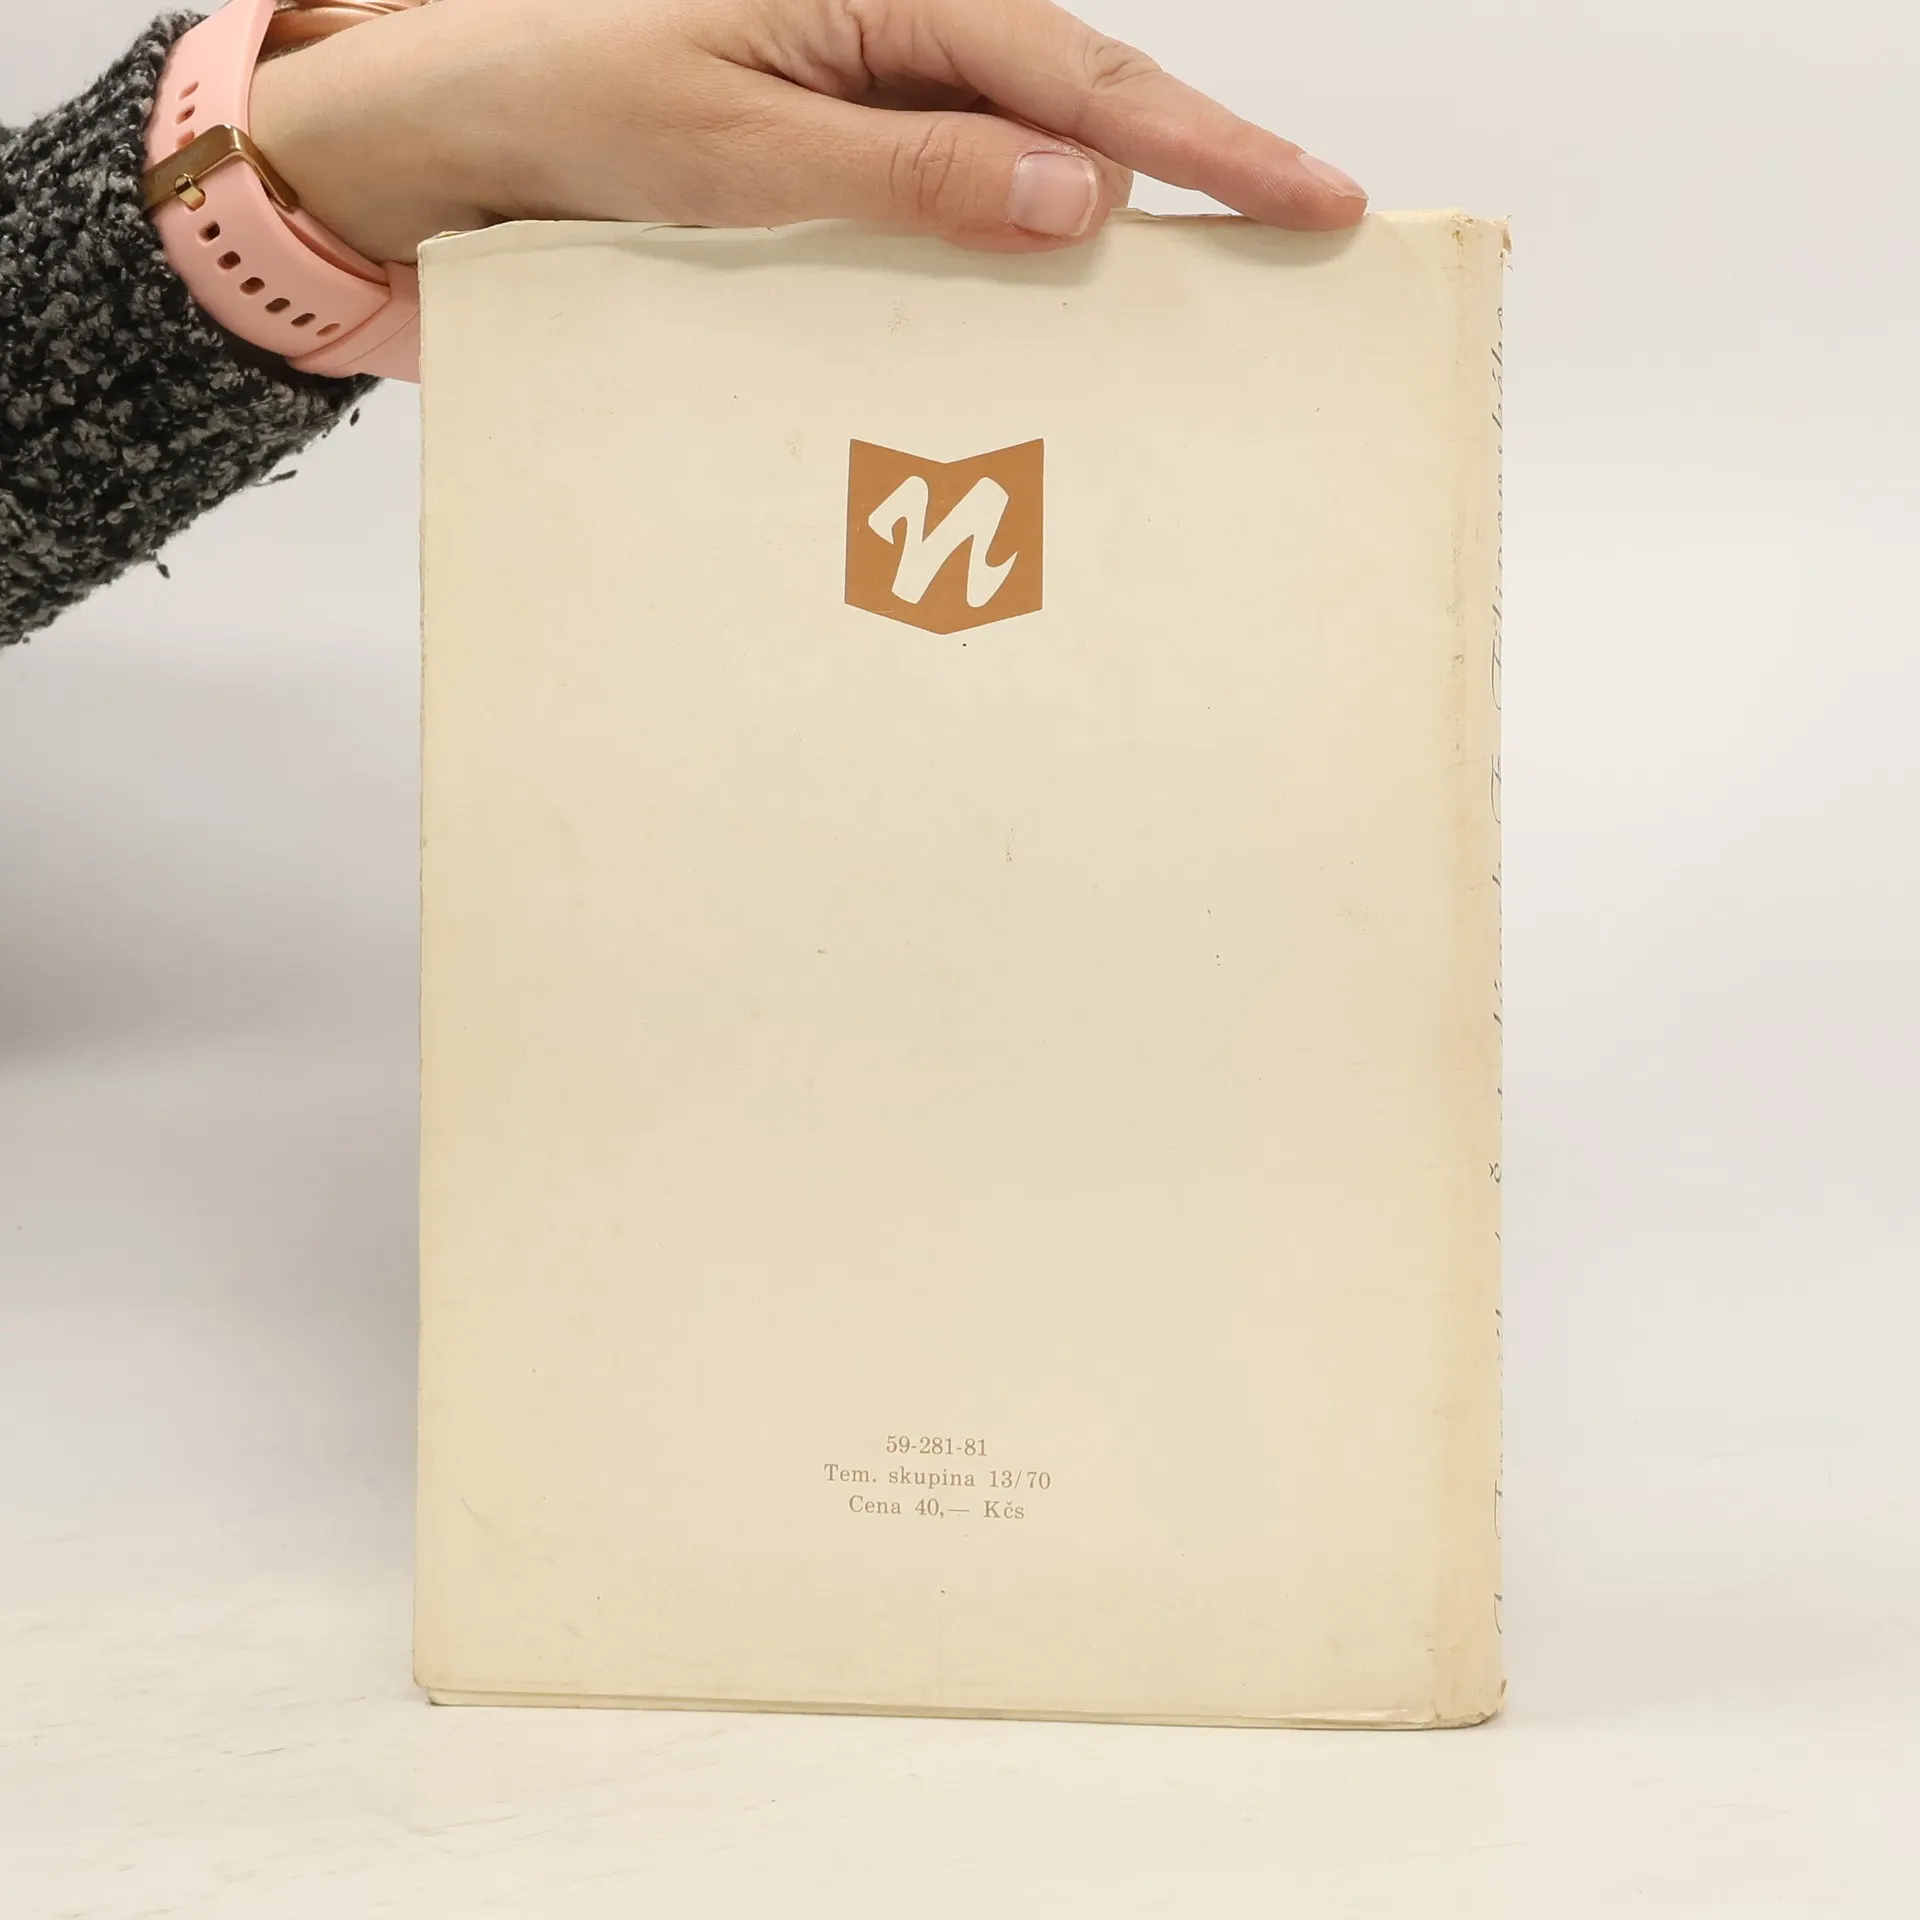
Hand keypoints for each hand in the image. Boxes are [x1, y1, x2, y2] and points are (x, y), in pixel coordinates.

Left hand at [247, 0, 1365, 264]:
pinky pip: (970, 182)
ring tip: (1206, 285)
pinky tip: (1057, 288)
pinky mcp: (859, 135)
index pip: (1079, 77)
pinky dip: (1022, 236)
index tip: (1312, 199)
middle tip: (1305, 241)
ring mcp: (883, 79)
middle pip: (1086, 98)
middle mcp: (900, 23)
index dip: (1204, 144)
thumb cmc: (576, 100)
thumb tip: (1073, 200)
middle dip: (1197, 171)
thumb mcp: (738, 145)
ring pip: (1037, 146)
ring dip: (1112, 214)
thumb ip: (907, 170)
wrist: (472, 117)